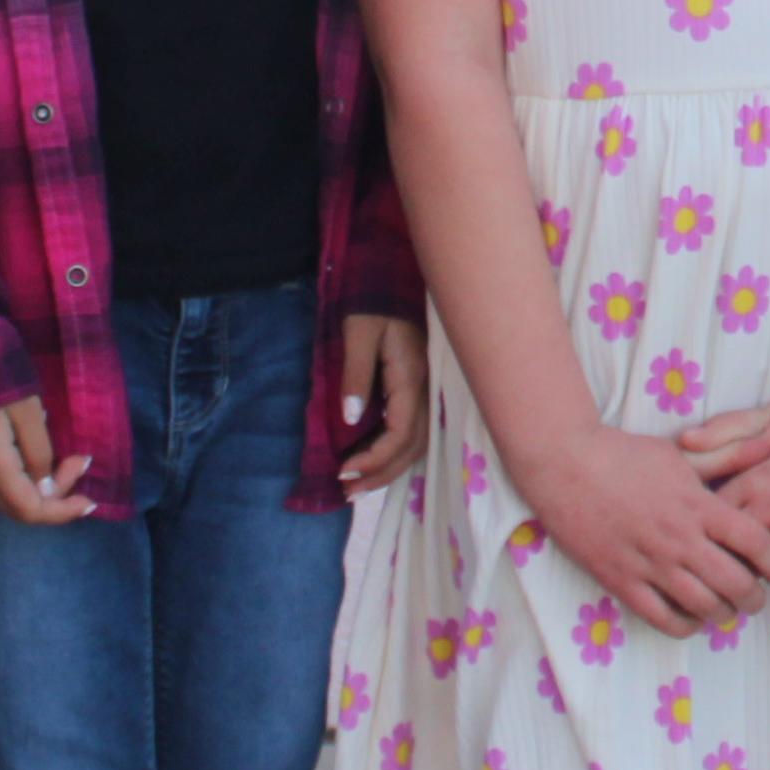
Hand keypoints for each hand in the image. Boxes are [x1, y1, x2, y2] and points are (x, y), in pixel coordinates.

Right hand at [0, 395, 94, 525]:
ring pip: (5, 498)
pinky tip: (37, 457)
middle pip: (17, 509)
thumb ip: (40, 453)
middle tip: (79, 463)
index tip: (90, 498)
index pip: (28, 510)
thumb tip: (47, 489)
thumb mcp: (28, 410)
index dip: (62, 512)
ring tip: (65, 459)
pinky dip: (21, 480)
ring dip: (39, 489)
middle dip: (55, 497)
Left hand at [337, 314, 428, 495]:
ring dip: (388, 468)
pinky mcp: (418, 388)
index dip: (373, 460)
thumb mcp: (358, 334)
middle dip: (380, 474)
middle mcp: (425, 390)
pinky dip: (393, 451)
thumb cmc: (373, 301)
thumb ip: (355, 376)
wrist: (392, 277)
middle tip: (346, 492)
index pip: (399, 435)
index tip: (343, 471)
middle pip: (411, 448)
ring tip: (356, 485)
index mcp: (411, 378)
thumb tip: (351, 420)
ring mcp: (426, 390)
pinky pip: (413, 430)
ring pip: (416, 443)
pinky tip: (372, 459)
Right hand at [512, 423, 769, 638]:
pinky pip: (663, 619)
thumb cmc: (625, 455)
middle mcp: (679, 538)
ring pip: (704, 607)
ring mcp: (649, 563)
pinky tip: (690, 617)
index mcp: (698, 504)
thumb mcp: (683, 452)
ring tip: (725, 609)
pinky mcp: (621, 581)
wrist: (564, 464)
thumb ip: (731, 455)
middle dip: (755, 598)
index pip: (756, 543)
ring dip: (723, 614)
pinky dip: (685, 626)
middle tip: (755, 596)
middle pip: (737, 584)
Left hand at [687, 391, 769, 638]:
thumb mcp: (766, 414)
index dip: (693, 532)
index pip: (710, 517)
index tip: (682, 543)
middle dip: (714, 563)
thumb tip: (681, 441)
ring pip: (768, 568)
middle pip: (733, 548)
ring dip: (749, 584)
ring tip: (731, 601)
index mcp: (756, 477)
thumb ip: (723, 429)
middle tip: (700, 580)